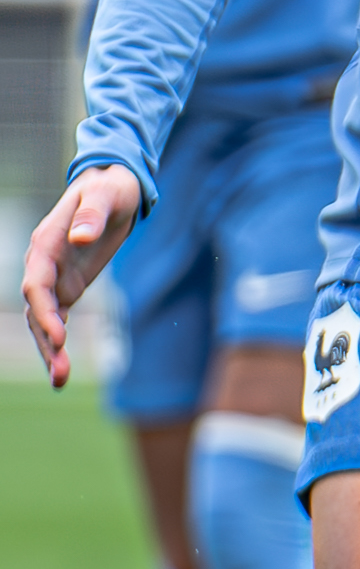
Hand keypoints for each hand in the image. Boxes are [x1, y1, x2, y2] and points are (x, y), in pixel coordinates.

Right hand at [21, 165, 143, 389]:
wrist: (112, 187)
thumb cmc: (108, 187)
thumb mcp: (105, 195)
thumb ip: (91, 215)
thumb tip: (80, 238)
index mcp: (45, 244)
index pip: (36, 285)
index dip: (44, 312)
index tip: (60, 337)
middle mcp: (42, 265)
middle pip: (36, 310)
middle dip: (46, 341)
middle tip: (60, 373)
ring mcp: (53, 278)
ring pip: (44, 321)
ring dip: (49, 350)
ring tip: (60, 381)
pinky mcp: (68, 286)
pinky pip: (57, 319)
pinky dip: (57, 343)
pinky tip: (63, 369)